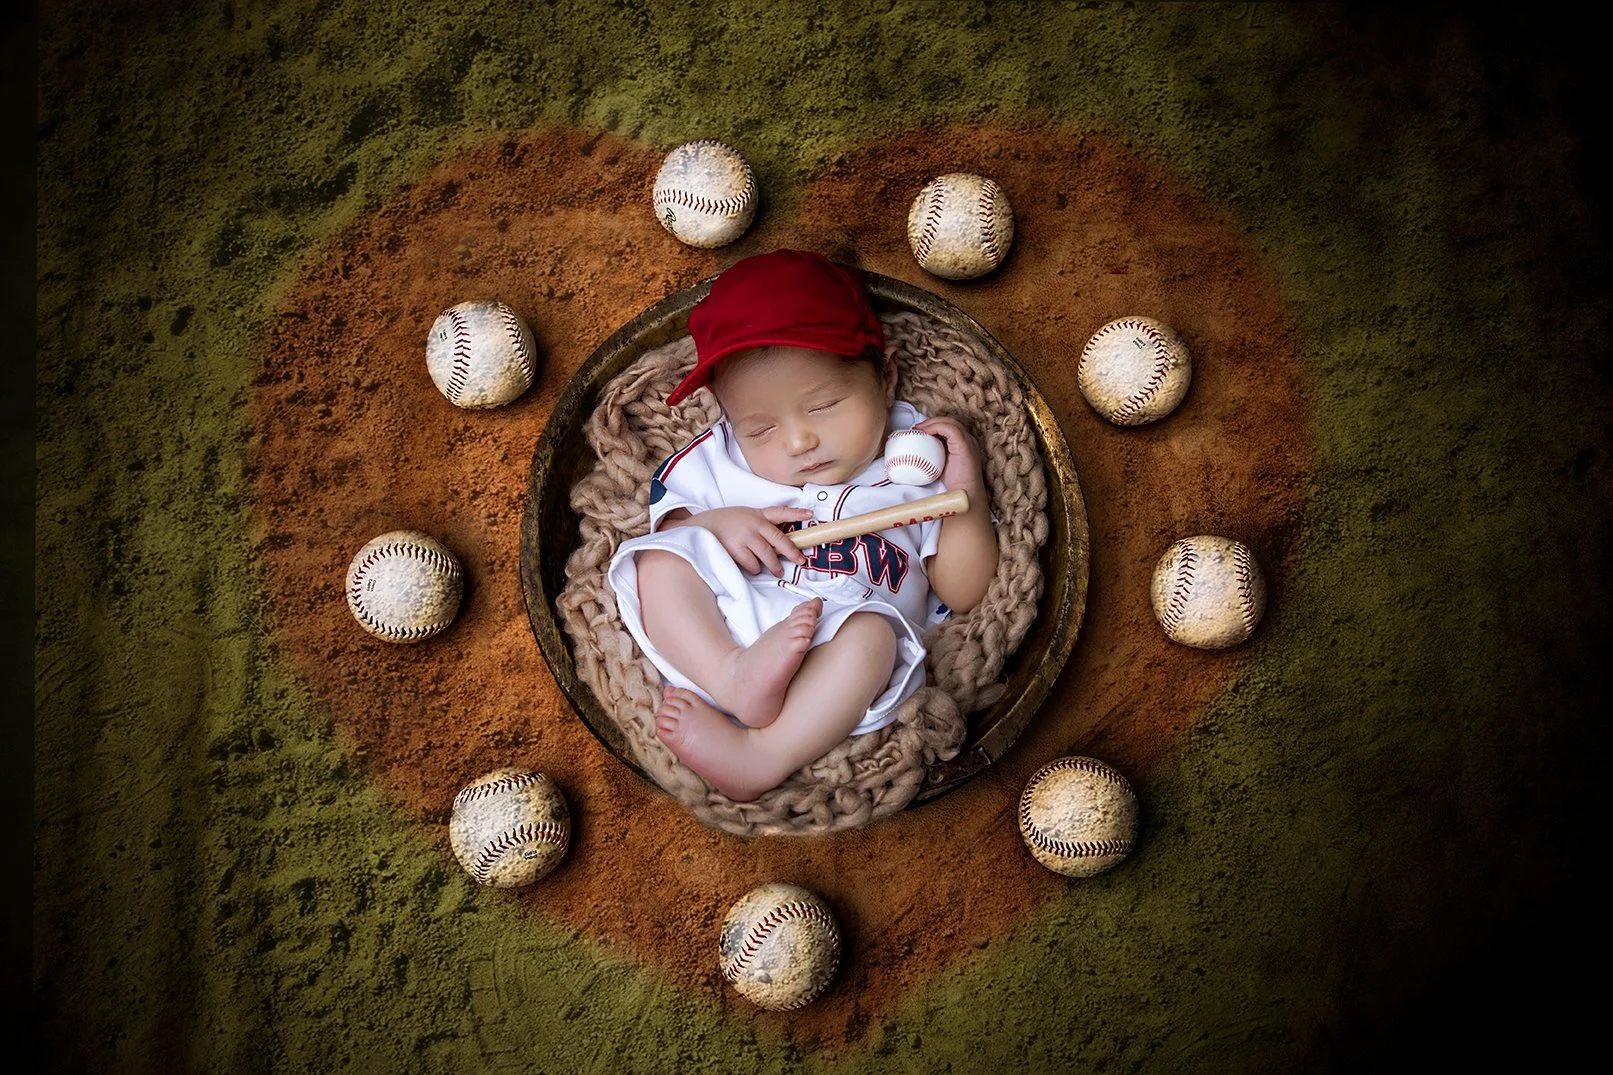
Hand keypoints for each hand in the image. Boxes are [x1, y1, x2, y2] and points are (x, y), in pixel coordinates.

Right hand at [682, 505, 814, 576]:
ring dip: (774, 565)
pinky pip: (752, 563)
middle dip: (791, 551)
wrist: (700, 527)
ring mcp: (744, 536)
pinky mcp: (735, 548)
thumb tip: (779, 541)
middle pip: (779, 539)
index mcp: (757, 514)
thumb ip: (760, 524)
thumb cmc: (724, 523)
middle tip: (800, 560)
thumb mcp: (744, 516)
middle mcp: (753, 523)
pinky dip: (754, 568)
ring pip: (767, 554)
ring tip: (778, 571)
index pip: (780, 512)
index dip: (796, 513)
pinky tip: (754, 568)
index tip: (811, 515)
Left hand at [913, 416, 985, 491]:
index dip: (934, 424)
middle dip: (931, 421)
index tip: (919, 431)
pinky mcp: (965, 446)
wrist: (966, 493)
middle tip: (916, 428)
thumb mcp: (942, 464)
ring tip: (919, 429)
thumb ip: (936, 454)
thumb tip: (919, 450)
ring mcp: (968, 441)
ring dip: (932, 423)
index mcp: (964, 443)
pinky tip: (925, 432)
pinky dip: (936, 427)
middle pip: (950, 421)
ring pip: (950, 422)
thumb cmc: (955, 484)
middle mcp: (968, 439)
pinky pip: (950, 429)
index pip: (949, 426)